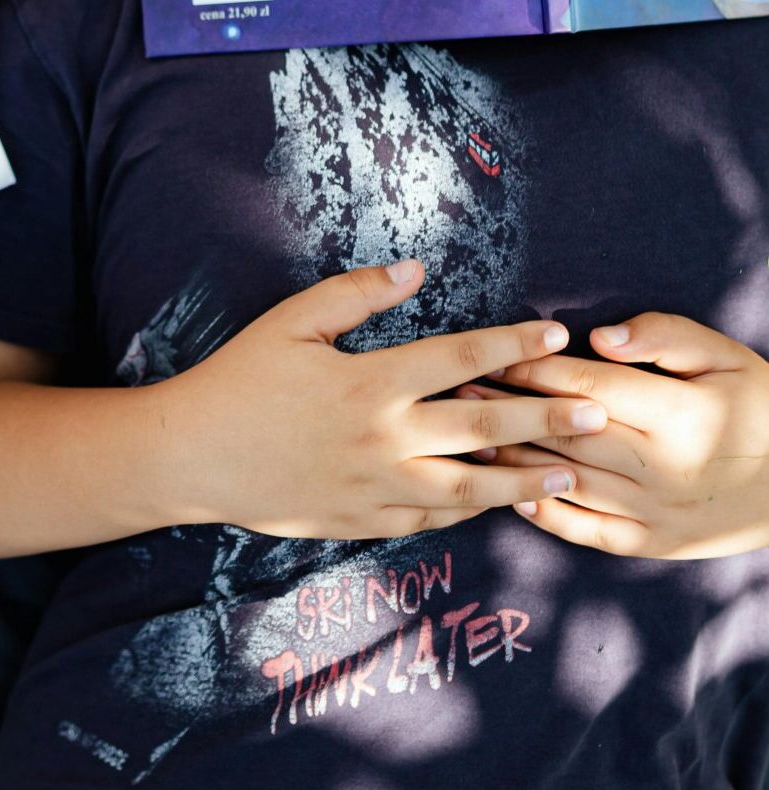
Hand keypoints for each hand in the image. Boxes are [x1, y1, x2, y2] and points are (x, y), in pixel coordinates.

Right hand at [148, 259, 603, 539]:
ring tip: (569, 475)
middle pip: (482, 426)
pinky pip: (430, 520)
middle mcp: (384, 438)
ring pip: (469, 488)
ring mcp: (376, 487)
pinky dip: (467, 510)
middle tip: (598, 412)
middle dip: (545, 418)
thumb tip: (417, 269)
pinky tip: (492, 501)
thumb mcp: (290, 321)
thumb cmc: (238, 378)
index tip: (556, 337)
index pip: (458, 358)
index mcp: (369, 383)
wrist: (192, 456)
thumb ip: (356, 292)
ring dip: (524, 480)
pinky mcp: (362, 521)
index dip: (512, 346)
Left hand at [481, 313, 768, 557]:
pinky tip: (513, 494)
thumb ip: (662, 337)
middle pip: (565, 432)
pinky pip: (590, 532)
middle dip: (507, 410)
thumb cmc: (758, 406)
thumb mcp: (723, 356)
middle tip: (458, 393)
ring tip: (468, 437)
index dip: (531, 369)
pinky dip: (548, 515)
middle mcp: (661, 467)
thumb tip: (599, 338)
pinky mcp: (657, 545)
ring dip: (513, 460)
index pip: (584, 387)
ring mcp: (657, 512)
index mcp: (676, 415)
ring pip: (568, 481)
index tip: (488, 355)